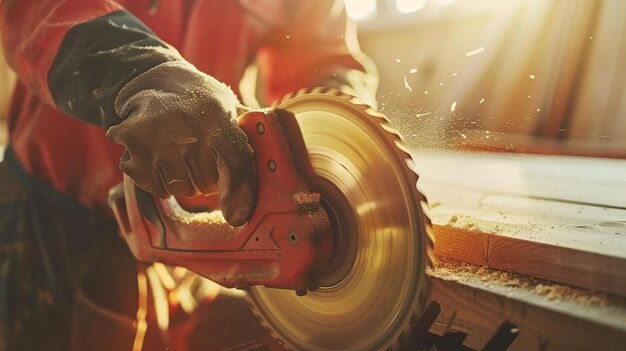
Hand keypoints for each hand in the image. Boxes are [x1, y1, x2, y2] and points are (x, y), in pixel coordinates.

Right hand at [106, 61, 256, 225]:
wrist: (152, 78)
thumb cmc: (201, 100)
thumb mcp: (230, 107)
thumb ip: (251, 136)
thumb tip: (280, 169)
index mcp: (220, 120)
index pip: (236, 167)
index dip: (240, 195)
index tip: (237, 217)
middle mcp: (188, 131)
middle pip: (206, 185)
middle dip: (207, 177)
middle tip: (199, 152)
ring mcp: (158, 141)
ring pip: (180, 189)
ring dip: (182, 179)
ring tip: (179, 150)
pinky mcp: (132, 149)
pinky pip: (153, 187)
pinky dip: (157, 179)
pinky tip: (158, 153)